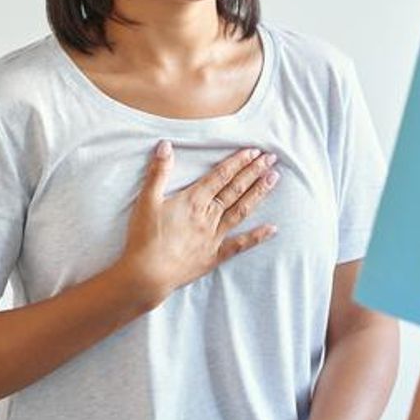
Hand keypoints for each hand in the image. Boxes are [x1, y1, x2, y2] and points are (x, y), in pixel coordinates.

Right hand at [115, 141, 280, 309]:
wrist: (147, 274)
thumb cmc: (144, 237)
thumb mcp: (146, 200)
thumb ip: (158, 172)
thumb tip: (166, 145)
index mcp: (193, 200)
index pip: (220, 176)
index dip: (238, 162)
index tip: (254, 151)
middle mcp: (208, 216)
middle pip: (235, 189)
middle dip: (254, 172)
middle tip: (271, 158)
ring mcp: (214, 236)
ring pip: (241, 210)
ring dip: (258, 193)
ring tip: (274, 179)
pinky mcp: (214, 256)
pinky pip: (239, 245)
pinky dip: (257, 236)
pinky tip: (273, 229)